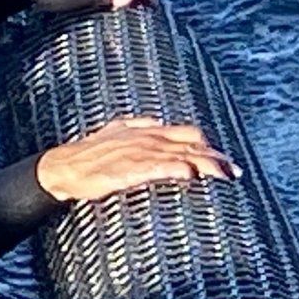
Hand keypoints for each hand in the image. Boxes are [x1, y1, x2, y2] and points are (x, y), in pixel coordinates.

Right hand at [36, 116, 239, 201]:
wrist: (64, 167)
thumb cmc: (92, 154)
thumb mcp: (119, 133)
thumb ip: (141, 127)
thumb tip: (160, 123)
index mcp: (148, 132)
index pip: (188, 134)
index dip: (210, 146)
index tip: (228, 161)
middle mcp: (147, 139)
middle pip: (190, 144)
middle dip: (215, 158)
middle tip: (235, 172)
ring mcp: (137, 153)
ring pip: (178, 155)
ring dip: (202, 164)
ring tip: (222, 175)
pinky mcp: (125, 169)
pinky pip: (153, 168)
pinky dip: (172, 169)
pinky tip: (188, 175)